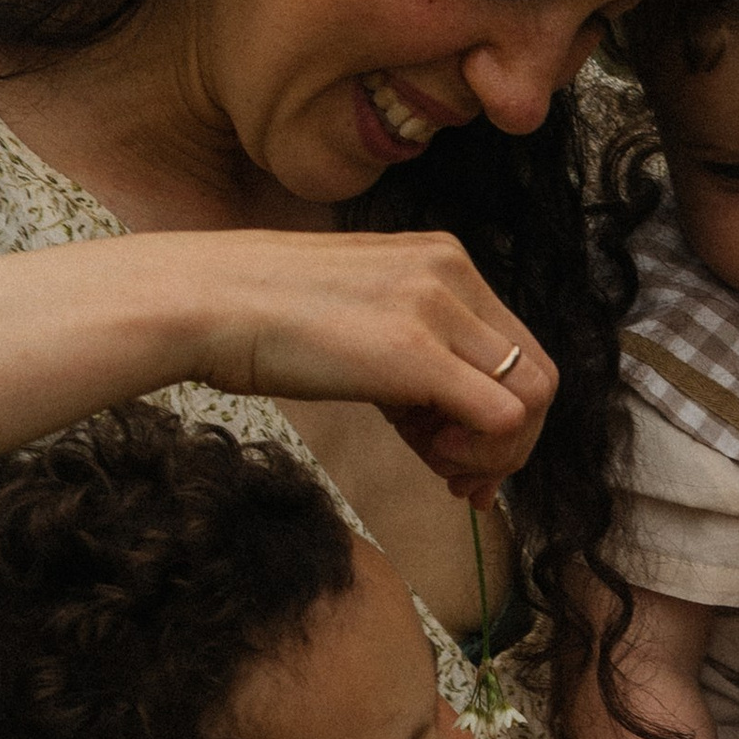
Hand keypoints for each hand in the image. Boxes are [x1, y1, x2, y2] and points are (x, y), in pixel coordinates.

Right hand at [183, 227, 555, 503]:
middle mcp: (453, 272)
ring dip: (501, 450)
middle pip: (538, 372)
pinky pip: (504, 414)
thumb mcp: (359, 320)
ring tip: (442, 469)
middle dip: (511, 440)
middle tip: (459, 479)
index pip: (514, 346)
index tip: (457, 454)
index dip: (502, 412)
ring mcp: (439, 308)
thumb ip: (412, 357)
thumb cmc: (259, 319)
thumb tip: (448, 426)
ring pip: (536, 395)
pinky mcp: (417, 351)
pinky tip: (434, 460)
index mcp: (443, 259)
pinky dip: (484, 452)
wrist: (200, 301)